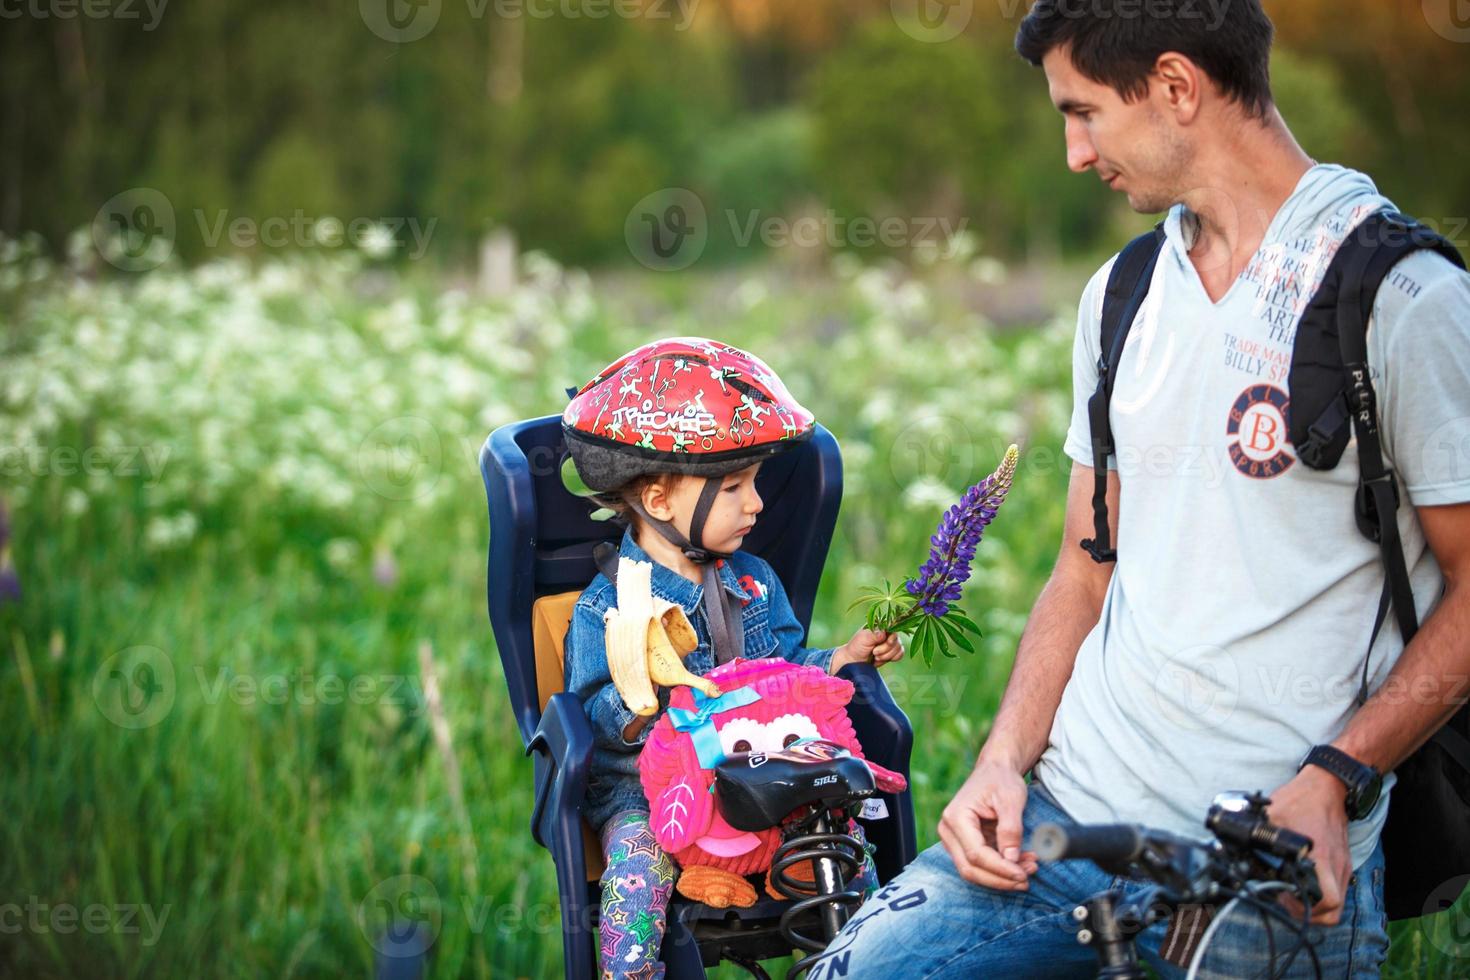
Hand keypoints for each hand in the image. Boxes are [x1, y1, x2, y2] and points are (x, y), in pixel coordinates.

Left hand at [832, 629, 903, 672]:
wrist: (854, 661)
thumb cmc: (857, 646)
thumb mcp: (863, 638)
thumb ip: (874, 634)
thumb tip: (884, 632)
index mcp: (880, 626)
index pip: (893, 628)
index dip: (892, 637)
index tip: (888, 642)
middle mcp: (887, 633)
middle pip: (897, 640)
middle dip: (886, 649)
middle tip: (874, 652)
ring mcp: (890, 642)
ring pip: (899, 648)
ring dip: (887, 655)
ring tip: (875, 656)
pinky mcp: (892, 652)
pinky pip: (900, 654)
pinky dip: (893, 658)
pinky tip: (882, 659)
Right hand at [937, 756, 1038, 889]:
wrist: (995, 769)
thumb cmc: (1001, 779)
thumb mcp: (1011, 800)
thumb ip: (1010, 830)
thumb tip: (1012, 860)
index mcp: (956, 817)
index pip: (976, 854)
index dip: (1000, 869)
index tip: (1023, 874)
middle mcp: (948, 831)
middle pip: (970, 868)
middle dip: (1000, 879)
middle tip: (1027, 880)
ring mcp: (954, 839)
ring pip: (974, 871)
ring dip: (1002, 877)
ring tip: (1030, 869)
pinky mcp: (964, 844)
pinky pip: (980, 864)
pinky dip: (1001, 869)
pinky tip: (1022, 863)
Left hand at [1266, 765, 1351, 925]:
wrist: (1328, 785)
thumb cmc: (1302, 799)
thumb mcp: (1273, 814)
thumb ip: (1256, 831)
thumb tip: (1231, 839)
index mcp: (1321, 859)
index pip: (1327, 901)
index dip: (1305, 908)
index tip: (1283, 897)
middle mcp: (1336, 866)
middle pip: (1334, 910)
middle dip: (1310, 913)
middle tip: (1287, 901)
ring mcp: (1342, 864)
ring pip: (1337, 902)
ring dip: (1316, 905)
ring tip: (1292, 893)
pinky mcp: (1342, 860)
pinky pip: (1337, 888)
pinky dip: (1322, 893)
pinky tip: (1302, 881)